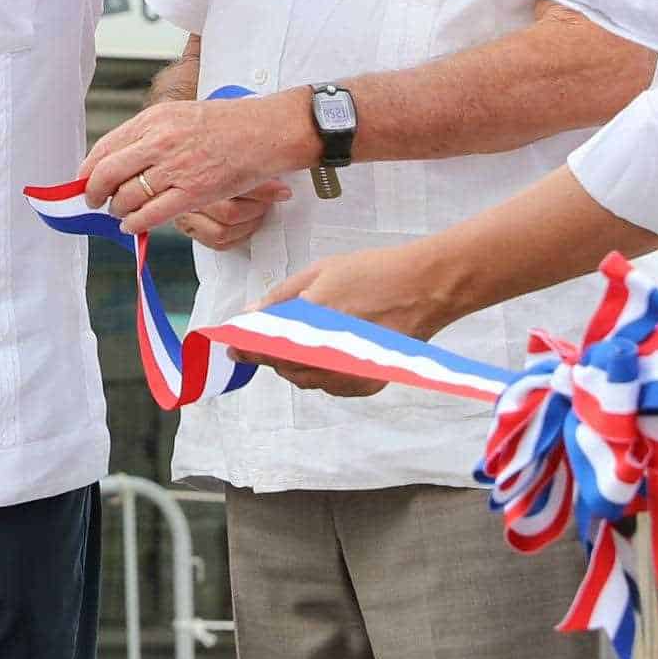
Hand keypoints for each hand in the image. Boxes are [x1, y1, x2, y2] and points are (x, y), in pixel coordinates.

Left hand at [80, 90, 316, 238]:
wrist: (265, 131)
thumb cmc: (225, 124)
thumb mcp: (178, 116)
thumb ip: (148, 135)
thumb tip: (117, 158)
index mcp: (154, 119)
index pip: (106, 146)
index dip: (88, 169)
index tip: (84, 180)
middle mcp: (160, 141)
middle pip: (107, 172)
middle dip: (94, 192)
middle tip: (94, 201)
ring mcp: (176, 168)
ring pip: (127, 196)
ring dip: (118, 209)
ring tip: (120, 212)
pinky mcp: (194, 193)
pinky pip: (151, 214)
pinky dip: (134, 223)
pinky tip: (132, 225)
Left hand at [255, 245, 462, 395]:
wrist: (424, 289)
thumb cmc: (374, 273)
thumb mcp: (321, 272)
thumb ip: (282, 297)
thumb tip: (251, 314)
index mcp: (312, 323)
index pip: (265, 345)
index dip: (246, 347)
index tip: (233, 346)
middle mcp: (329, 355)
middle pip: (283, 366)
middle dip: (269, 355)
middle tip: (260, 343)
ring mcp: (348, 375)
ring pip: (304, 379)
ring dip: (291, 365)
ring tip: (294, 344)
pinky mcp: (365, 385)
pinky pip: (329, 386)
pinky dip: (318, 374)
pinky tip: (323, 354)